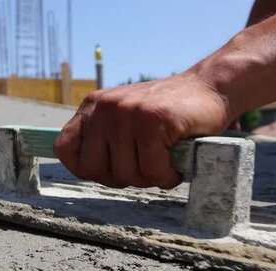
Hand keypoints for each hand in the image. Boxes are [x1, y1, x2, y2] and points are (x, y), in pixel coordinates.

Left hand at [53, 72, 229, 188]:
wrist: (211, 88)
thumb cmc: (167, 116)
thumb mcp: (124, 121)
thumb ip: (102, 140)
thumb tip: (84, 170)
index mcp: (92, 107)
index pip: (64, 148)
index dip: (84, 168)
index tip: (109, 170)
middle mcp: (105, 107)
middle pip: (93, 169)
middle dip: (121, 178)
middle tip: (145, 168)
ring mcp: (128, 112)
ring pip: (126, 173)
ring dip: (150, 177)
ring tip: (164, 160)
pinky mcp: (153, 120)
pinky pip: (153, 169)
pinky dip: (167, 175)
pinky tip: (176, 164)